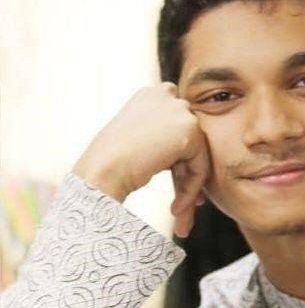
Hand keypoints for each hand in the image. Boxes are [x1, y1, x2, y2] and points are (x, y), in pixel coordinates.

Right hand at [73, 83, 209, 235]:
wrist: (101, 170)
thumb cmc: (110, 164)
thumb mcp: (138, 143)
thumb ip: (163, 140)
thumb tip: (187, 155)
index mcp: (150, 95)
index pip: (176, 129)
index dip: (177, 161)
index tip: (174, 187)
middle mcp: (165, 95)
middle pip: (190, 141)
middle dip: (186, 175)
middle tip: (179, 206)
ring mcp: (179, 110)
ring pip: (198, 155)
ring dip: (189, 186)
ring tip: (177, 212)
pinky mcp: (189, 129)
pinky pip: (201, 165)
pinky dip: (192, 189)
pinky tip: (175, 208)